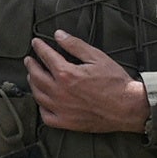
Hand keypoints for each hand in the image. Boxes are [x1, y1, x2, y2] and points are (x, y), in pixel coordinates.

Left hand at [24, 32, 147, 133]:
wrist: (128, 107)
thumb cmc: (115, 82)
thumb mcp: (96, 57)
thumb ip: (75, 45)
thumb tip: (58, 34)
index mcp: (66, 74)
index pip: (46, 57)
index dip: (39, 48)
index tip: (35, 43)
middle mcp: (60, 92)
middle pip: (36, 76)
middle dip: (31, 65)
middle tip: (29, 60)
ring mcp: (62, 109)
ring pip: (38, 95)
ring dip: (33, 84)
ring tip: (32, 77)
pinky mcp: (67, 123)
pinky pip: (46, 116)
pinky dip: (41, 107)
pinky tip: (42, 101)